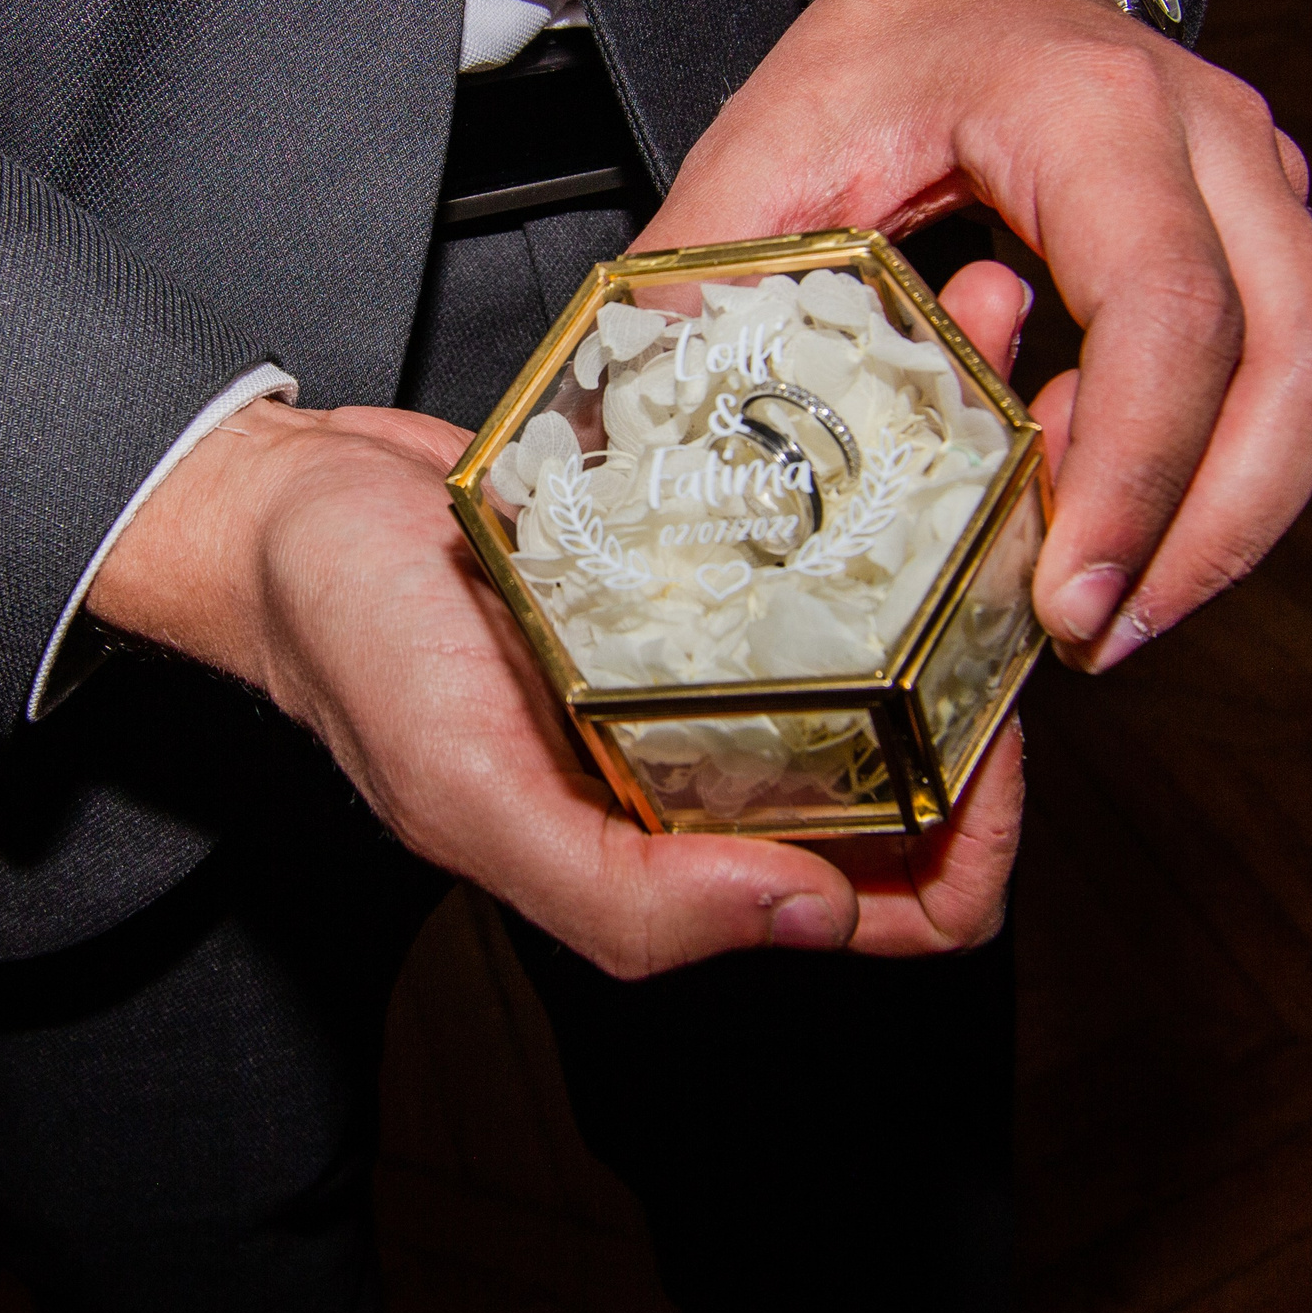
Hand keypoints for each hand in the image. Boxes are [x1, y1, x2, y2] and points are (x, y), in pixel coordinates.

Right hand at [86, 379, 1022, 973]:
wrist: (281, 506)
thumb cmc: (349, 651)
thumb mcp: (467, 797)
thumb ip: (625, 898)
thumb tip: (814, 918)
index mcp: (691, 850)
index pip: (901, 904)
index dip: (981, 844)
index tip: (1003, 727)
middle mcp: (730, 760)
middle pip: (933, 756)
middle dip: (1002, 657)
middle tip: (1030, 530)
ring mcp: (724, 656)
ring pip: (900, 634)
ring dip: (961, 539)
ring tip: (991, 415)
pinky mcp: (707, 555)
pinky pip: (830, 539)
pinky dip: (878, 479)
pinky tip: (896, 394)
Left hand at [634, 0, 1311, 671]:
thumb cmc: (875, 57)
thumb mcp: (764, 151)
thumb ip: (708, 289)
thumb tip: (642, 448)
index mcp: (1088, 109)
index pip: (1163, 303)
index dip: (1136, 466)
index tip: (1071, 594)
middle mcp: (1213, 135)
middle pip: (1295, 361)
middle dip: (1207, 532)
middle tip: (1097, 636)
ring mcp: (1265, 179)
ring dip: (1235, 518)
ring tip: (1108, 603)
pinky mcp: (1276, 230)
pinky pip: (1304, 372)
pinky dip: (1231, 473)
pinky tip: (1120, 518)